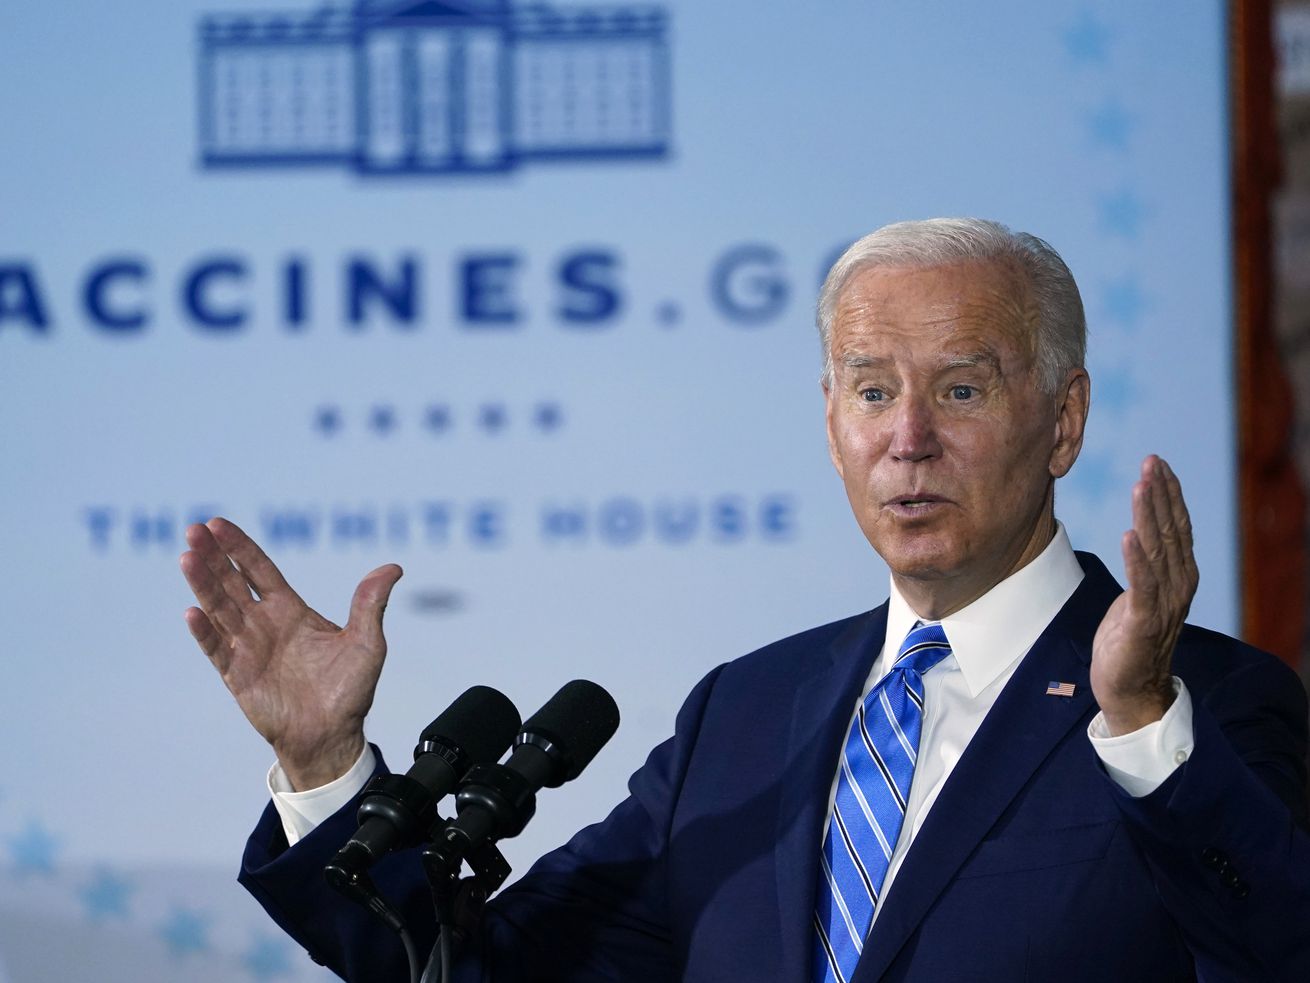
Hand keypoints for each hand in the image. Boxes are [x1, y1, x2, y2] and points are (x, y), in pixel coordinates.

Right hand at [180, 517, 402, 789]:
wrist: (331, 736)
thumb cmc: (349, 690)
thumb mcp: (366, 643)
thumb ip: (370, 604)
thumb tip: (393, 567)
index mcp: (290, 610)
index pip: (259, 570)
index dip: (239, 547)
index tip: (218, 524)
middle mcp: (264, 624)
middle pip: (232, 583)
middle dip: (213, 557)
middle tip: (194, 530)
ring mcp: (248, 648)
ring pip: (219, 609)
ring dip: (203, 584)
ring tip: (187, 558)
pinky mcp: (237, 675)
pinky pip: (217, 649)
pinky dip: (205, 631)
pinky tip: (192, 611)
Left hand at [1091, 456, 1198, 734]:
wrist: (1131, 689)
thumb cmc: (1130, 640)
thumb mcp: (1140, 594)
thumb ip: (1147, 566)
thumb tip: (1141, 532)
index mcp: (1179, 577)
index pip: (1176, 527)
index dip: (1169, 494)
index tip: (1157, 464)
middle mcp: (1178, 586)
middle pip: (1170, 531)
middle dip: (1160, 494)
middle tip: (1151, 461)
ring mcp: (1163, 605)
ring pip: (1157, 551)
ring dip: (1149, 516)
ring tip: (1141, 485)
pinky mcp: (1143, 622)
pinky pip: (1141, 585)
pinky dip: (1136, 558)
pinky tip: (1128, 534)